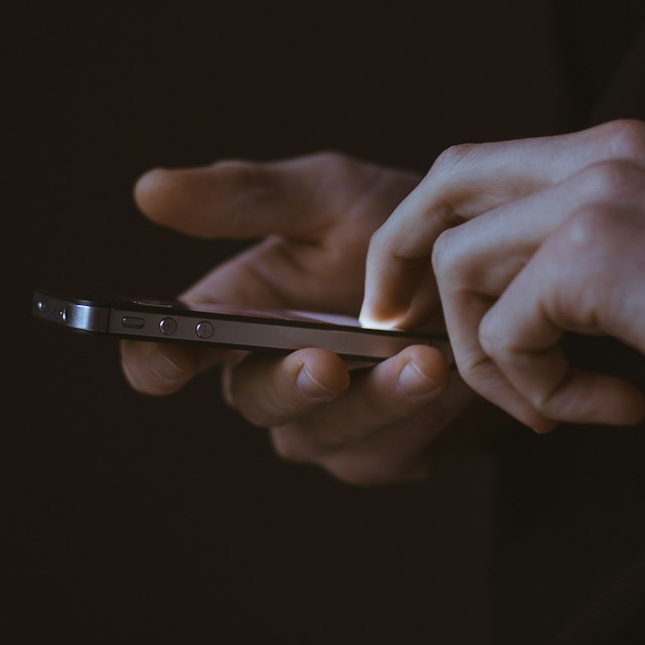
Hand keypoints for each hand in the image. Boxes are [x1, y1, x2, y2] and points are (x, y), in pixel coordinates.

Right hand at [121, 152, 500, 484]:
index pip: (168, 354)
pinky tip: (454, 376)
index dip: (156, 361)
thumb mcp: (329, 195)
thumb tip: (148, 189)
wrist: (496, 272)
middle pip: (252, 401)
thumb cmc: (399, 227)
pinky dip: (421, 415)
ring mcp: (325, 425)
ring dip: (374, 402)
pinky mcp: (385, 455)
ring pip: (323, 434)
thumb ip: (246, 197)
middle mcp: (269, 378)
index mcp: (234, 316)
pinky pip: (388, 451)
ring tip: (423, 360)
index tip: (168, 355)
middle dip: (288, 384)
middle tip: (326, 363)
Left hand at [361, 120, 644, 433]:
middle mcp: (602, 150)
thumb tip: (522, 297)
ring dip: (489, 356)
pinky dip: (536, 389)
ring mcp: (596, 194)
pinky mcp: (595, 256)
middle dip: (401, 262)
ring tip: (555, 406)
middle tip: (397, 331)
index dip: (432, 229)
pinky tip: (610, 408)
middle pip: (444, 186)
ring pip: (460, 266)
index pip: (483, 164)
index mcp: (623, 145)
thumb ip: (602, 246)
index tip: (417, 298)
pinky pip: (507, 330)